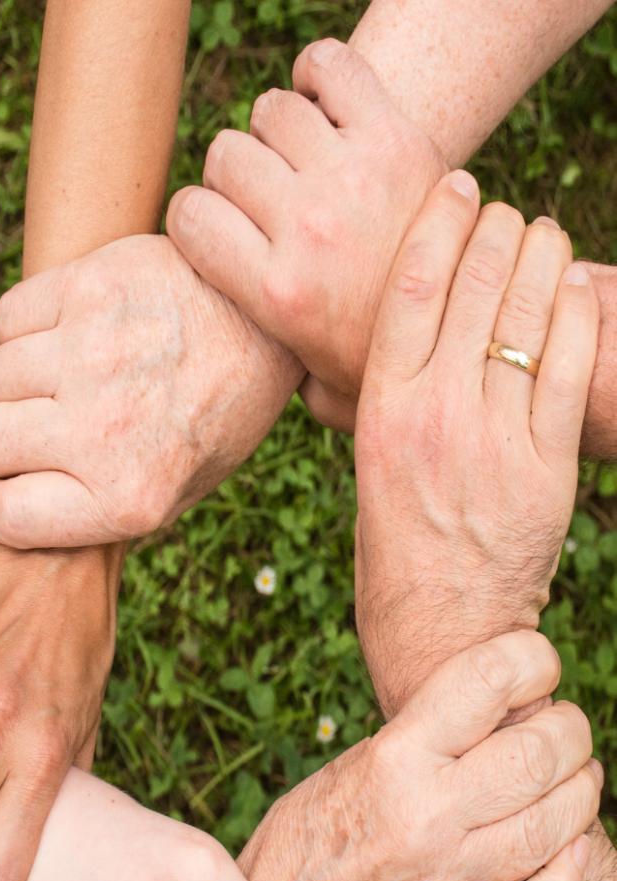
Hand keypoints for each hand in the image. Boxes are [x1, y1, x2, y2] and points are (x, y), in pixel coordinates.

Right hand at [0, 235, 302, 548]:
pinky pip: (7, 320)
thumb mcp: (177, 487)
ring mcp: (94, 355)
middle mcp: (106, 431)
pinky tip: (68, 332)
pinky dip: (23, 329)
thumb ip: (96, 506)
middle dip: (10, 439)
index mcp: (129, 497)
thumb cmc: (216, 412)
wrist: (268, 321)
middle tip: (53, 424)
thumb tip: (10, 507)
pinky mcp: (89, 288)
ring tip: (70, 374)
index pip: (0, 516)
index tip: (12, 487)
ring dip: (19, 381)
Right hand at [166, 39, 445, 431]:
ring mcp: (352, 178)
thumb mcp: (321, 392)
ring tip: (305, 160)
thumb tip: (229, 392)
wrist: (482, 322)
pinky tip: (328, 109)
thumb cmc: (392, 361)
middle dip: (239, 176)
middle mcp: (307, 229)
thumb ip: (270, 382)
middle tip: (270, 199)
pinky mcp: (395, 136)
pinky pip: (329, 66)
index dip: (197, 220)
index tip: (221, 230)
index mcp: (278, 293)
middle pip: (227, 156)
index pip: (189, 217)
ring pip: (272, 110)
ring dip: (281, 131)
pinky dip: (319, 75)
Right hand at [238, 632, 599, 880]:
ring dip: (581, 793)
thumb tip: (498, 707)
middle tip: (565, 728)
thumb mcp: (350, 766)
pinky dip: (570, 875)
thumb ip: (421, 739)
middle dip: (570, 730)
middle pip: (539, 754)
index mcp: (393, 758)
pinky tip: (570, 849)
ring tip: (576, 779)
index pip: (487, 681)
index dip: (532, 660)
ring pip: (554, 826)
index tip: (538, 665)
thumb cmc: (304, 838)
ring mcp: (446, 879)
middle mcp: (424, 814)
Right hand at [353, 172, 598, 716]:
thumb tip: (375, 344)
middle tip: (508, 212)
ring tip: (545, 235)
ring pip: (526, 318)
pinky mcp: (547, 468)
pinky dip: (576, 316)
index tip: (458, 186)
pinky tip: (575, 288)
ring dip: (543, 260)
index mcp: (380, 412)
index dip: (441, 224)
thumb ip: (374, 403)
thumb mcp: (368, 469)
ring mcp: (494, 441)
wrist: (442, 631)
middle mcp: (435, 416)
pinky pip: (569, 370)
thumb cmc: (396, 551)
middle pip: (475, 288)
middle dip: (499, 230)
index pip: (411, 289)